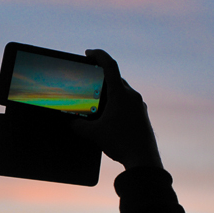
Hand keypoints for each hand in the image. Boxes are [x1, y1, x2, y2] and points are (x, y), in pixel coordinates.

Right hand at [73, 49, 162, 170]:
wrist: (143, 159)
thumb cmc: (120, 142)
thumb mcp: (93, 133)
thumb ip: (78, 124)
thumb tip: (70, 122)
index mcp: (120, 94)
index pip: (110, 66)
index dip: (98, 55)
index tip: (89, 53)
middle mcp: (132, 96)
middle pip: (116, 79)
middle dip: (101, 79)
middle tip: (88, 82)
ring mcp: (140, 105)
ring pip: (122, 92)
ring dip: (109, 93)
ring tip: (97, 103)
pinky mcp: (142, 115)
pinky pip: (128, 103)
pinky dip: (117, 104)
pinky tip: (109, 118)